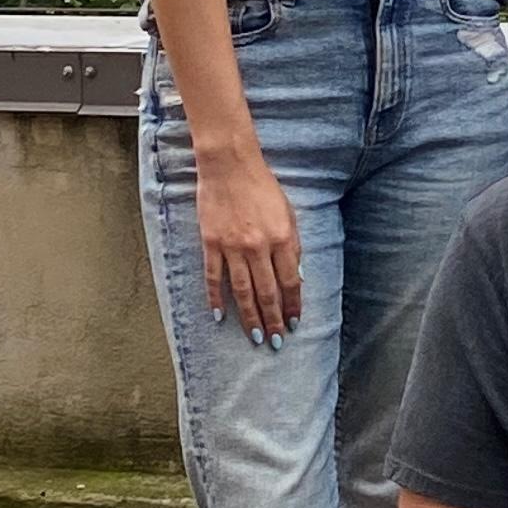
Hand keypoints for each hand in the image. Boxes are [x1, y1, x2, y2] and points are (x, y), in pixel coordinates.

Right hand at [195, 141, 304, 343]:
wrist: (230, 166)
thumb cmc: (263, 188)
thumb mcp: (289, 214)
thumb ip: (293, 246)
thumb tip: (297, 277)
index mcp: (283, 238)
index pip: (290, 282)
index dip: (293, 305)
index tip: (295, 323)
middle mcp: (259, 247)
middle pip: (267, 292)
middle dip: (274, 319)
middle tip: (277, 341)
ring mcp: (232, 247)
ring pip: (242, 291)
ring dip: (250, 317)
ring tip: (256, 336)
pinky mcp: (211, 243)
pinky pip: (214, 277)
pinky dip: (216, 298)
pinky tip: (220, 316)